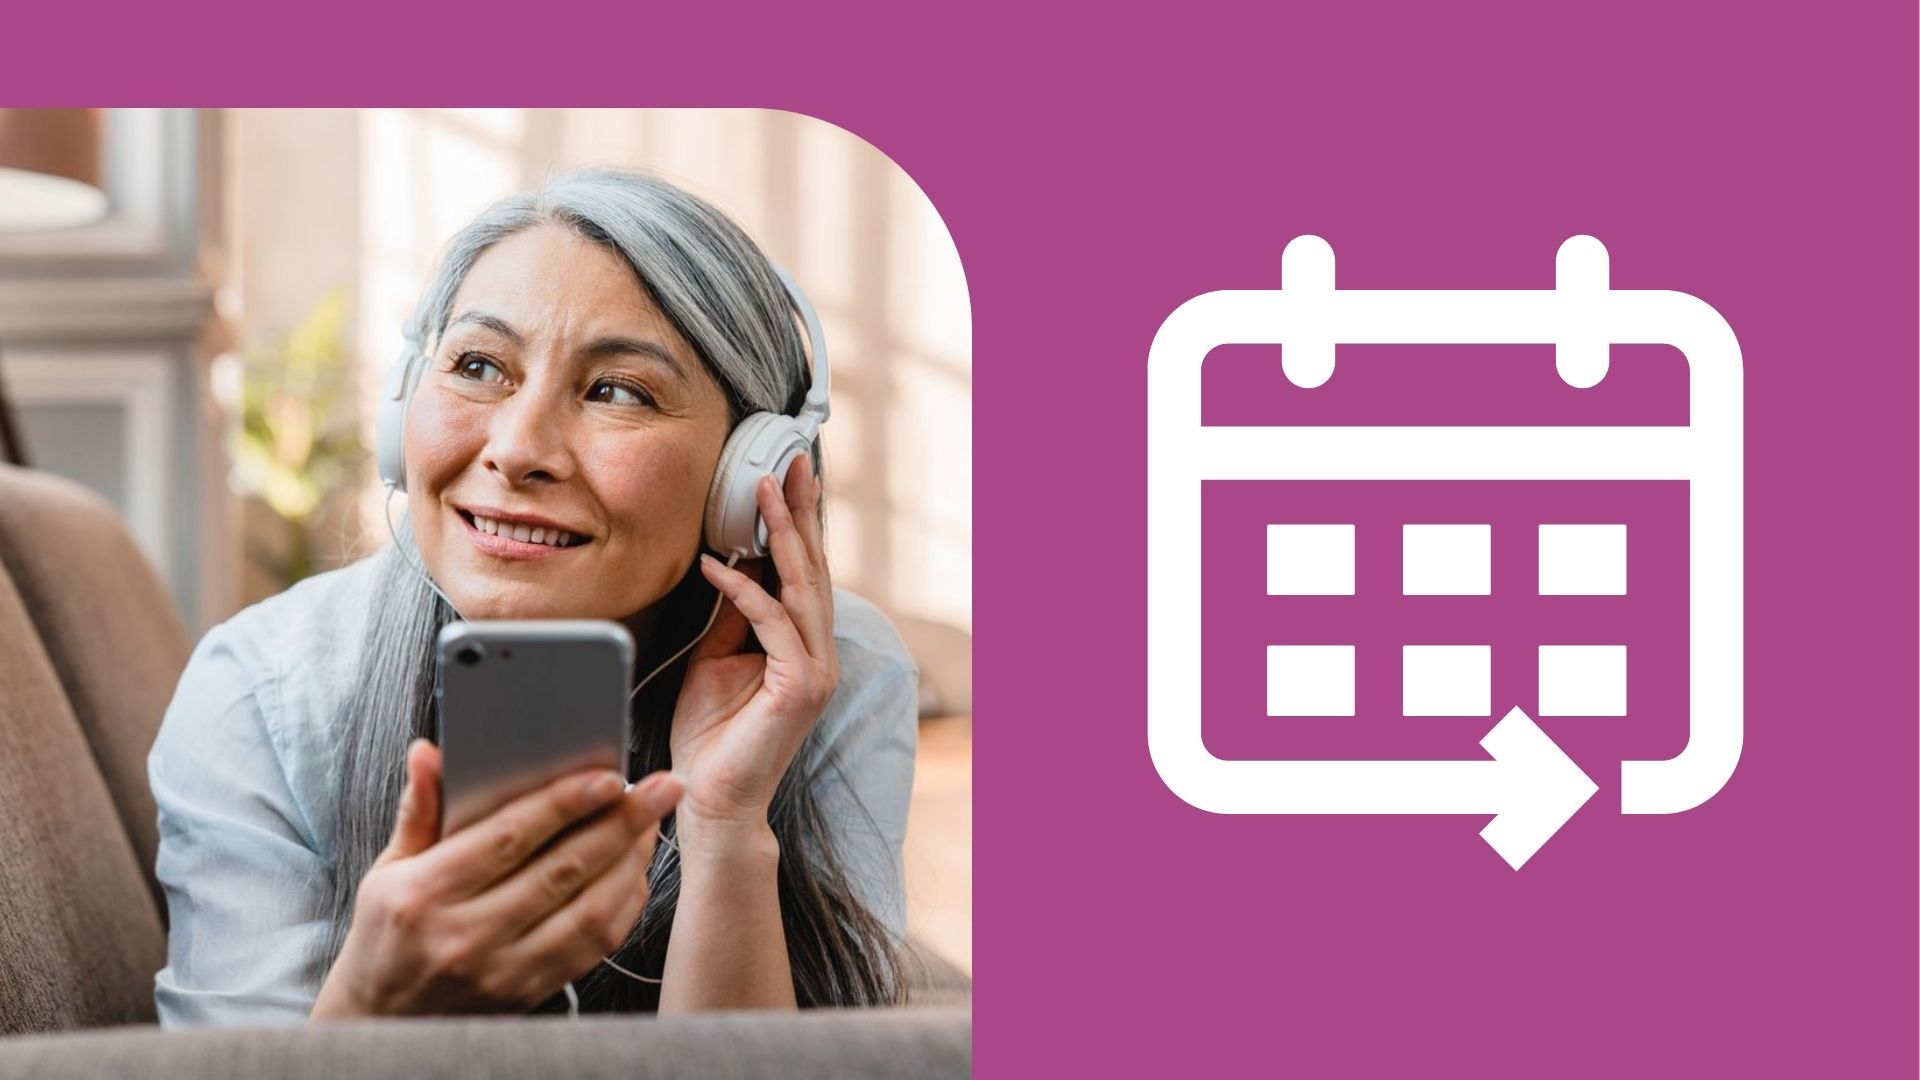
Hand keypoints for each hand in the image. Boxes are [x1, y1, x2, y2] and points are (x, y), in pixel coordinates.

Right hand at [311, 739, 682, 1018]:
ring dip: (630, 862)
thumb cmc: (388, 935)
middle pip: (561, 869)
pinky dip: (623, 905)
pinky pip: (592, 946)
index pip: (508, 837)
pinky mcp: (529, 991)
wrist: (384, 1022)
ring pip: (587, 910)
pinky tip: (634, 871)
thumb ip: (419, 811)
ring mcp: (501, 969)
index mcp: (426, 893)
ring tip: (652, 823)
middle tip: (661, 788)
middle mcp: (466, 934)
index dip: (564, 804)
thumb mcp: (388, 870)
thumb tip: (429, 753)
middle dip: (620, 823)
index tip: (609, 777)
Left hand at [672, 453, 838, 830]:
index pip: (803, 574)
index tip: (786, 479)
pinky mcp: (800, 686)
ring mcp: (816, 671)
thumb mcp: (713, 660)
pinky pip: (772, 623)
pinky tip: (718, 566)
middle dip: (800, 512)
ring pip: (802, 587)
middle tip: (791, 462)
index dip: (796, 525)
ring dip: (779, 534)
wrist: (712, 801)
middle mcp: (820, 655)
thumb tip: (732, 565)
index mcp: (804, 647)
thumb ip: (730, 617)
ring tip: (763, 490)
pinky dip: (744, 591)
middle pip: (813, 569)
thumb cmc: (710, 738)